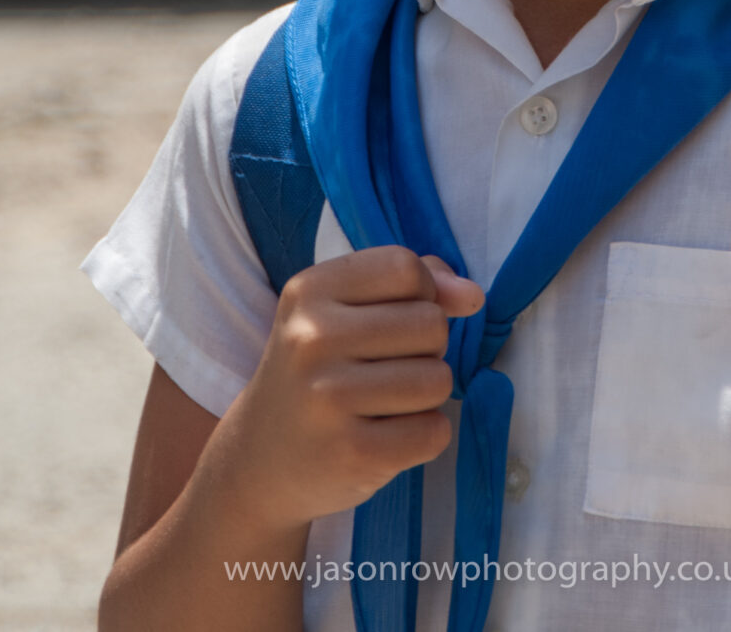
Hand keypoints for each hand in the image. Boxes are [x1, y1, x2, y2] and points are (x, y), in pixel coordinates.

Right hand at [215, 246, 484, 534]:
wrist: (258, 462)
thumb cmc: (316, 372)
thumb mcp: (341, 311)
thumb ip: (411, 285)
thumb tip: (472, 295)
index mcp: (310, 291)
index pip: (405, 267)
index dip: (421, 293)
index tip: (396, 318)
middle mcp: (312, 339)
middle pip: (430, 323)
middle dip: (427, 347)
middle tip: (387, 368)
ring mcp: (328, 399)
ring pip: (438, 378)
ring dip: (427, 394)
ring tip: (387, 402)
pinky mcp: (352, 454)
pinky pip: (434, 432)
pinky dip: (424, 435)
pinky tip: (387, 436)